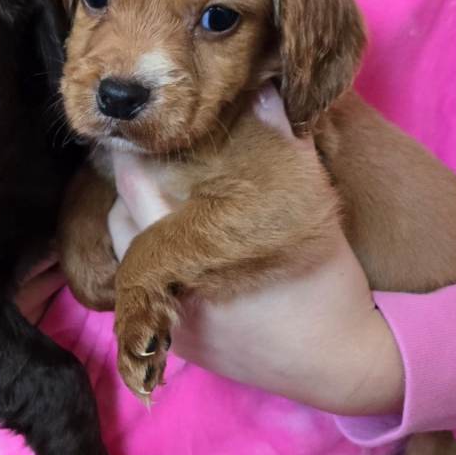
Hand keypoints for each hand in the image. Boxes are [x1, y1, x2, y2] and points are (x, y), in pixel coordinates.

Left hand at [107, 85, 403, 415]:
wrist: (337, 362)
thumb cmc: (324, 284)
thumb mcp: (307, 204)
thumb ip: (280, 144)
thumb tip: (260, 92)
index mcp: (191, 246)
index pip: (134, 186)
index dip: (136, 156)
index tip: (147, 139)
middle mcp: (165, 285)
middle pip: (119, 217)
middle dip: (133, 189)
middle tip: (160, 170)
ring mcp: (166, 317)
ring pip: (123, 254)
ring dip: (136, 224)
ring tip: (165, 206)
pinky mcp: (175, 341)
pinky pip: (140, 288)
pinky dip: (148, 261)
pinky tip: (177, 249)